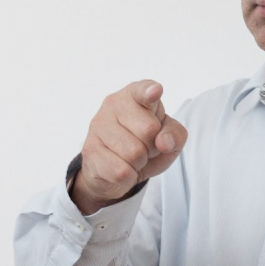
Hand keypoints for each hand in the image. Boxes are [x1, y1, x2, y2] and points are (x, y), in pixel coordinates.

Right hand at [71, 80, 187, 213]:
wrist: (116, 169)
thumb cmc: (146, 144)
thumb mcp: (169, 137)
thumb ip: (175, 133)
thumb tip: (164, 142)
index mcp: (135, 94)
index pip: (143, 90)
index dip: (150, 92)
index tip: (155, 92)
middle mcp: (114, 104)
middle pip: (149, 129)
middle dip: (154, 145)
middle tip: (145, 145)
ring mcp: (99, 126)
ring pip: (135, 153)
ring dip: (141, 162)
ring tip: (133, 156)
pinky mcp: (89, 150)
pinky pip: (121, 171)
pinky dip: (129, 175)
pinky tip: (122, 167)